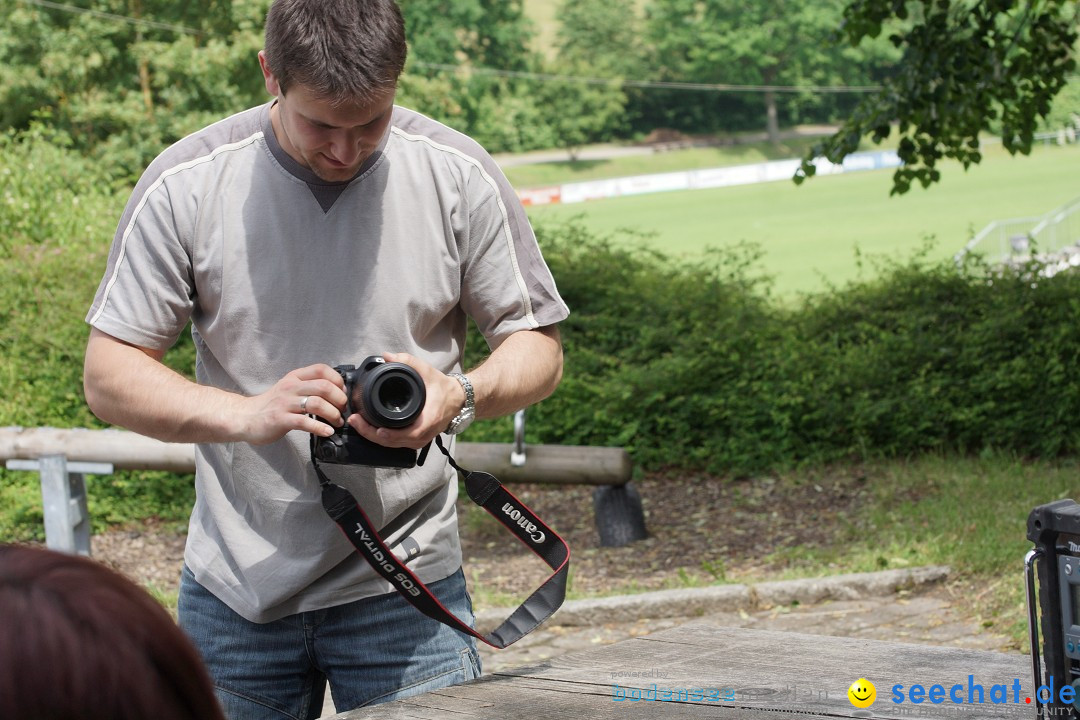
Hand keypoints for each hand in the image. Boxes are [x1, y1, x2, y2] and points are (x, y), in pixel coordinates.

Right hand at [234, 364, 347, 444]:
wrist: (245, 417)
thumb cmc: (272, 405)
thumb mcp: (290, 388)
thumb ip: (309, 386)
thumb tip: (337, 391)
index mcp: (295, 377)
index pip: (322, 369)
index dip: (338, 381)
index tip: (343, 393)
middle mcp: (291, 387)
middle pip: (324, 387)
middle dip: (339, 399)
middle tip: (342, 410)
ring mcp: (285, 403)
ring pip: (317, 404)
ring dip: (333, 414)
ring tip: (337, 422)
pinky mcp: (280, 419)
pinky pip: (305, 422)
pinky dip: (321, 428)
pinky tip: (327, 432)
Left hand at [347, 352, 464, 449]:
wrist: (456, 399)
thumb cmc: (442, 387)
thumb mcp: (427, 371)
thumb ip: (407, 361)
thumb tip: (387, 356)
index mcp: (428, 420)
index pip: (407, 434)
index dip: (389, 434)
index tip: (375, 428)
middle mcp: (424, 434)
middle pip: (394, 443)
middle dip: (371, 434)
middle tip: (355, 421)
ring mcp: (420, 440)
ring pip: (393, 445)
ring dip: (374, 437)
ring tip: (358, 424)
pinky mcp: (416, 440)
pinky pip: (396, 444)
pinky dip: (382, 439)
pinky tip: (369, 429)